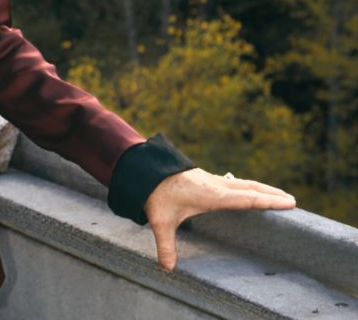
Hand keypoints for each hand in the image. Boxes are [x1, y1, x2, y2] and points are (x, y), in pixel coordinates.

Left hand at [144, 168, 296, 271]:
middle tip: (292, 200)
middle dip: (271, 194)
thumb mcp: (160, 220)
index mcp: (212, 194)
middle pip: (250, 187)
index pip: (246, 198)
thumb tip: (167, 269)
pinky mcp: (205, 178)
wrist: (144, 167)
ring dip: (260, 188)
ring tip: (276, 194)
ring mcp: (211, 179)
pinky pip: (232, 182)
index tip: (289, 202)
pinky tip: (247, 191)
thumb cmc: (155, 193)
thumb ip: (166, 246)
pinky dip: (246, 186)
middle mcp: (215, 184)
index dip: (268, 201)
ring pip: (242, 183)